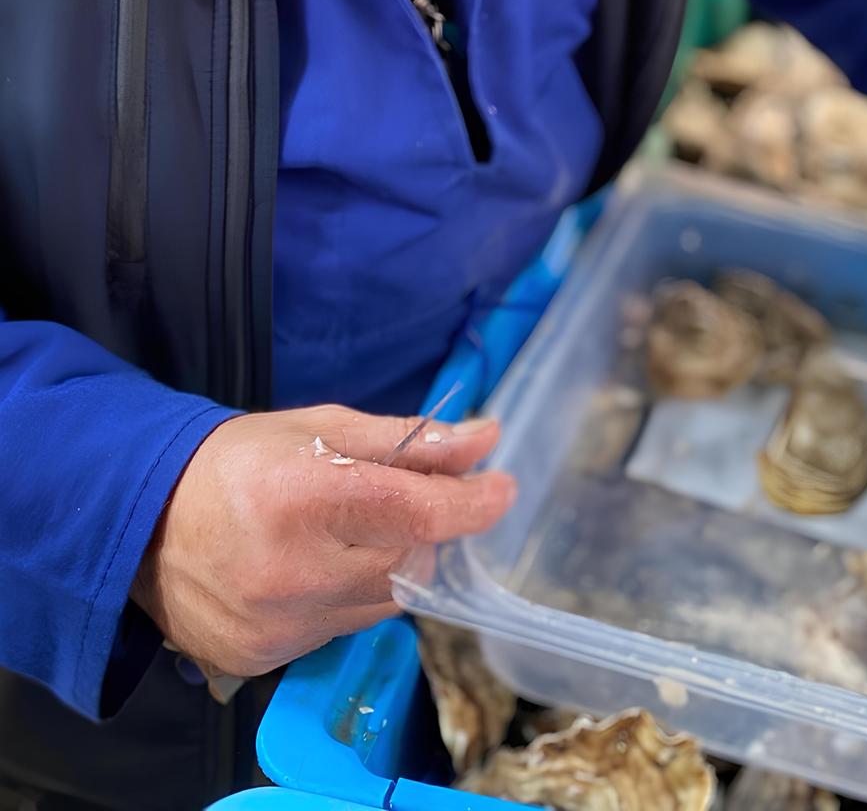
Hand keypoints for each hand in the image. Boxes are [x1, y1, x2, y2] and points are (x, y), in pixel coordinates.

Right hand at [131, 406, 513, 677]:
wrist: (142, 523)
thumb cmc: (239, 461)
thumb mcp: (321, 429)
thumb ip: (406, 440)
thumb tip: (483, 440)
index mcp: (305, 498)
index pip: (416, 514)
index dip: (471, 504)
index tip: (501, 488)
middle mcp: (293, 572)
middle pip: (407, 561)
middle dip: (424, 529)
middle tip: (411, 501)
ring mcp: (277, 626)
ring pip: (380, 602)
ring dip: (386, 566)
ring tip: (349, 532)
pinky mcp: (263, 660)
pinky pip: (341, 630)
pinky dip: (347, 599)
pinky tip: (316, 569)